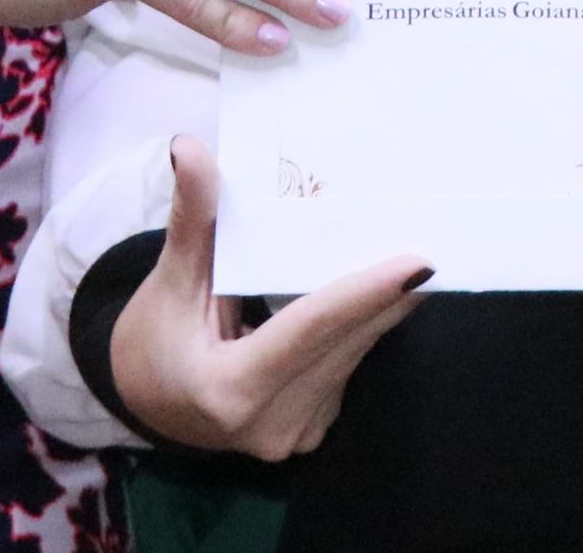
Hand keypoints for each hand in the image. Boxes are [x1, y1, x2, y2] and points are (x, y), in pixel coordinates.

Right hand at [112, 137, 431, 456]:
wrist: (146, 404)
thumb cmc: (154, 340)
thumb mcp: (170, 280)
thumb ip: (194, 219)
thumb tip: (191, 148)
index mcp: (230, 390)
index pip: (310, 330)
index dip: (363, 293)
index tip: (419, 264)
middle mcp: (271, 423)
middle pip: (344, 341)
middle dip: (389, 292)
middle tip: (436, 237)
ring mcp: (295, 434)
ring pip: (354, 356)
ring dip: (382, 308)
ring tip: (416, 256)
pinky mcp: (310, 430)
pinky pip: (348, 368)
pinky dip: (362, 329)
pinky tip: (381, 293)